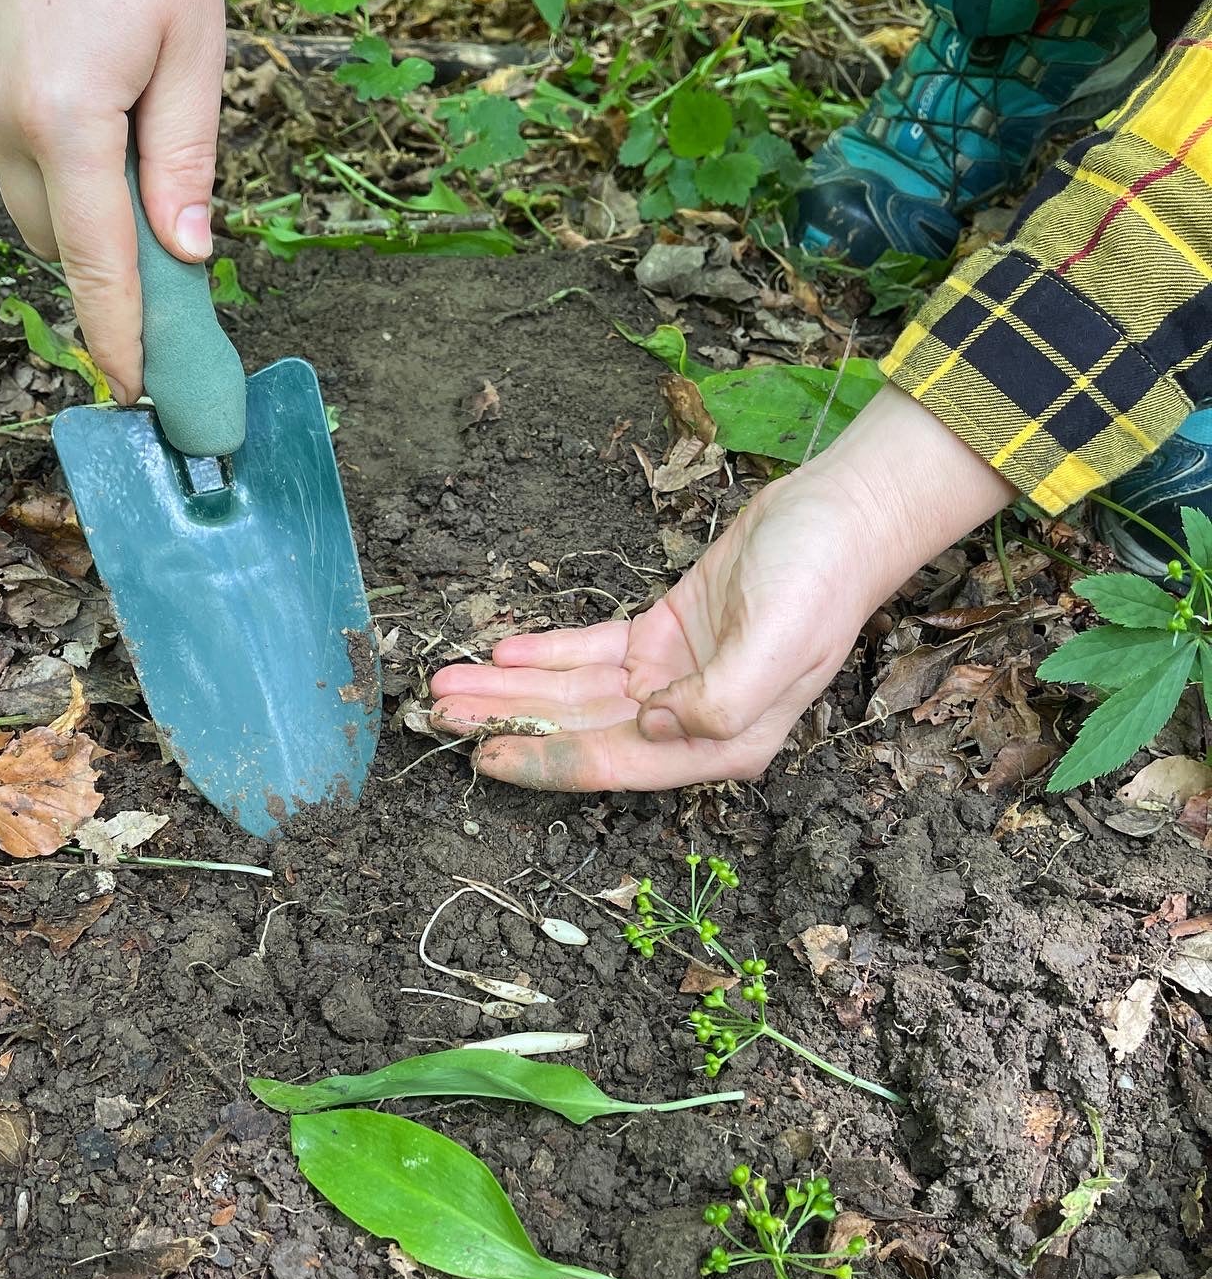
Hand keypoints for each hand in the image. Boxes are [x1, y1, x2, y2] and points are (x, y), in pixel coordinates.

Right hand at [0, 0, 225, 401]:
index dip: (119, 336)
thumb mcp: (196, 46)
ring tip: (133, 159)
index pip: (96, 265)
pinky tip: (92, 96)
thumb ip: (187, 160)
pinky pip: (5, 129)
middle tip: (164, 266)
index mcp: (65, 120)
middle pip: (53, 236)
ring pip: (23, 185)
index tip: (137, 388)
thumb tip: (188, 252)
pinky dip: (50, 145)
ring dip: (74, 201)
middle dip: (103, 263)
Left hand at [428, 386, 1015, 789]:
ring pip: (573, 693)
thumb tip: (653, 723)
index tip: (484, 754)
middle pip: (578, 730)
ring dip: (511, 689)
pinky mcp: (660, 636)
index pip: (613, 763)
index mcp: (722, 742)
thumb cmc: (821, 581)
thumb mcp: (778, 644)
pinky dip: (544, 653)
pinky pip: (589, 652)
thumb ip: (719, 700)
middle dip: (507, 723)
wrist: (843, 515)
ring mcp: (672, 678)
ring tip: (447, 682)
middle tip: (436, 714)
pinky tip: (500, 654)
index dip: (544, 760)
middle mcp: (689, 720)